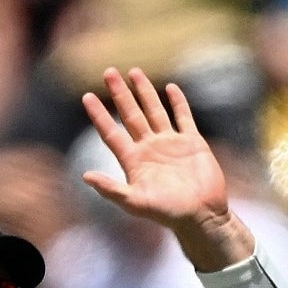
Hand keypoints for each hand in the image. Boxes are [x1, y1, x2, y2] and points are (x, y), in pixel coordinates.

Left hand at [80, 68, 252, 271]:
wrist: (201, 216)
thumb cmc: (168, 213)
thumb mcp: (136, 203)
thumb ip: (112, 190)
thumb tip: (85, 176)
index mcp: (134, 160)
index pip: (111, 133)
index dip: (99, 115)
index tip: (86, 97)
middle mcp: (150, 148)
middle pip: (131, 114)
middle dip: (120, 94)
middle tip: (108, 72)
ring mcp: (171, 143)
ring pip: (154, 110)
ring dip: (144, 92)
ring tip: (134, 72)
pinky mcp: (192, 142)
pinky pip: (183, 117)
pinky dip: (178, 102)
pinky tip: (170, 88)